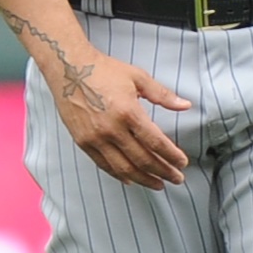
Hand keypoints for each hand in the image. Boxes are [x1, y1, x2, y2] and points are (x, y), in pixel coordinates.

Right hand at [38, 40, 192, 190]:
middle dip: (163, 171)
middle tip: (176, 178)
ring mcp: (96, 138)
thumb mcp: (137, 77)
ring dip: (144, 179)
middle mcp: (111, 129)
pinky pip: (104, 165)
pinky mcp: (83, 142)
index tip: (182, 163)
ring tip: (158, 184)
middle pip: (142, 159)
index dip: (171, 156)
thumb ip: (162, 94)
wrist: (68, 68)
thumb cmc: (102, 70)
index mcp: (128, 112)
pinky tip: (131, 179)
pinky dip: (119, 175)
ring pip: (124, 168)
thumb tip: (184, 105)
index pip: (155, 142)